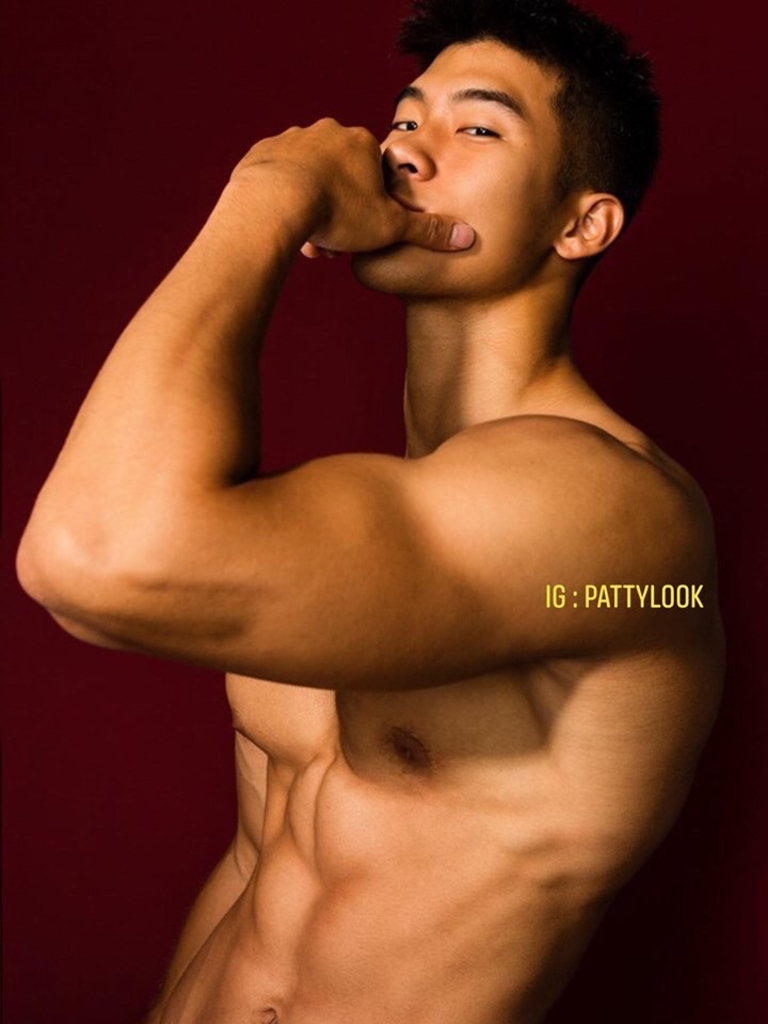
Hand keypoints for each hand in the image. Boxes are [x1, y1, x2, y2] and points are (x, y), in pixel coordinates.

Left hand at [228, 118, 475, 256]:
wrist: (274, 203)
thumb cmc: (336, 213)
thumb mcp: (389, 227)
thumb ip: (426, 231)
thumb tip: (465, 238)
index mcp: (361, 142)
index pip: (374, 173)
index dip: (370, 206)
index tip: (360, 230)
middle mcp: (327, 131)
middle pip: (340, 175)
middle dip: (339, 211)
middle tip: (333, 242)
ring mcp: (292, 139)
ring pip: (308, 178)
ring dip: (311, 208)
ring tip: (307, 238)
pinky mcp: (262, 152)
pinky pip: (277, 178)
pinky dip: (283, 200)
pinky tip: (283, 221)